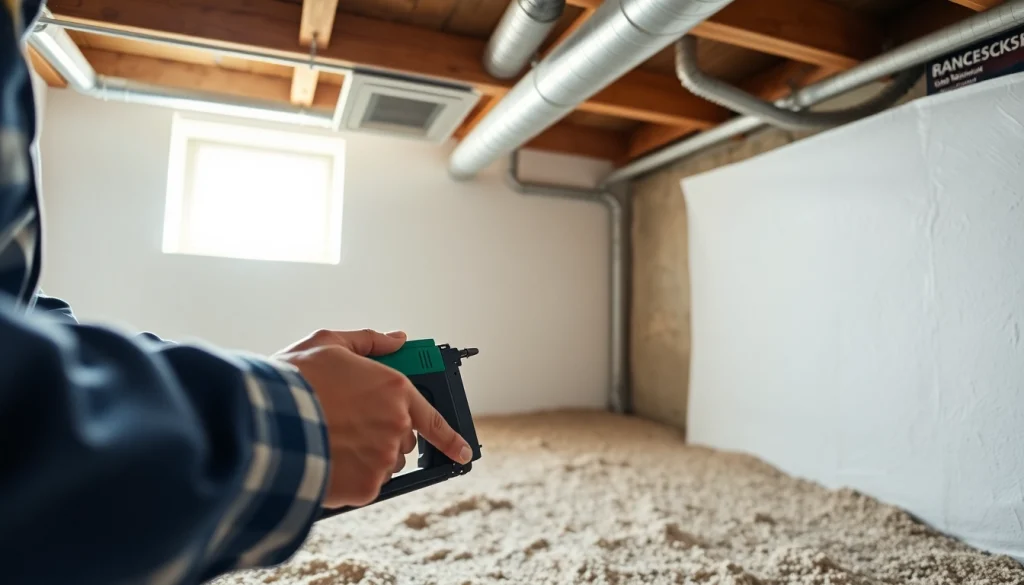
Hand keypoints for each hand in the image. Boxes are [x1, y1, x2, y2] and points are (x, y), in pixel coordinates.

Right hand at [273, 329, 472, 507]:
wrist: (266, 423)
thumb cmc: (295, 381)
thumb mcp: (329, 343)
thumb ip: (369, 341)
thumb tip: (398, 339)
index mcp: (394, 390)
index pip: (434, 418)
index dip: (451, 438)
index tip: (463, 452)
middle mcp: (397, 425)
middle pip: (402, 439)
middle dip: (384, 434)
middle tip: (351, 426)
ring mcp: (383, 458)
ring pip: (384, 463)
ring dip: (368, 457)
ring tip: (333, 441)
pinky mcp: (367, 486)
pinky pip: (366, 484)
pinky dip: (350, 478)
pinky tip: (329, 460)